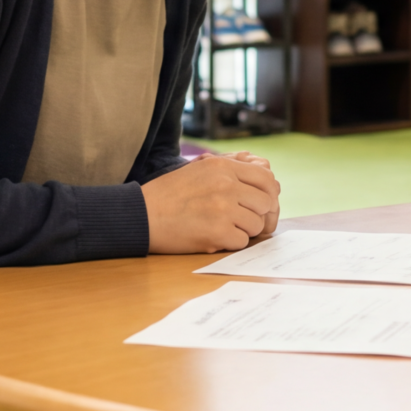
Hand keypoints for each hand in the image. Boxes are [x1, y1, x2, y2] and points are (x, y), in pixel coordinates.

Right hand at [144, 152, 279, 253]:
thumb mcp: (199, 168)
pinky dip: (230, 243)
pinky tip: (213, 236)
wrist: (142, 215)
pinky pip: (242, 242)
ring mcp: (223, 209)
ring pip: (256, 225)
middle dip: (257, 214)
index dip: (268, 193)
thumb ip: (231, 168)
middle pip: (266, 203)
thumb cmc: (169, 193)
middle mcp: (227, 185)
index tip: (260, 203)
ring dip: (243, 230)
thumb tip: (266, 173)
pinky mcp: (217, 233)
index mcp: (223, 167)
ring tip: (221, 226)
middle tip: (241, 219)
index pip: (267, 178)